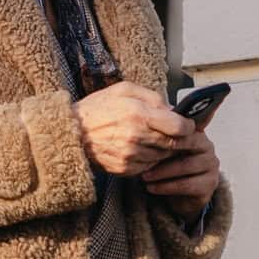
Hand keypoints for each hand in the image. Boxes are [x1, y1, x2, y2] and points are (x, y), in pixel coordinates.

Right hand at [73, 80, 188, 176]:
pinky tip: (140, 148)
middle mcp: (136, 137)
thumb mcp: (124, 90)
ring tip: (152, 139)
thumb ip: (152, 97)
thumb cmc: (97, 108)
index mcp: (139, 114)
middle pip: (174, 144)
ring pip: (163, 156)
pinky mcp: (124, 169)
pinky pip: (148, 166)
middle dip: (178, 139)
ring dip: (163, 149)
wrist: (71, 132)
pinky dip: (149, 159)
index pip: (179, 127)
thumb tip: (173, 109)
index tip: (186, 124)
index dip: (187, 126)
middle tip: (174, 133)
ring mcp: (130, 155)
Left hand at [142, 116, 219, 215]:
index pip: (183, 128)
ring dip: (161, 172)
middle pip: (186, 145)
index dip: (165, 133)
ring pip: (185, 166)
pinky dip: (166, 187)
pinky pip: (186, 184)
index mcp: (196, 133)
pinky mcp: (209, 184)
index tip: (146, 139)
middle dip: (162, 152)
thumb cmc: (168, 167)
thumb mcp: (161, 150)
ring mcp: (211, 166)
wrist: (178, 196)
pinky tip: (152, 187)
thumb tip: (142, 125)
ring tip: (144, 176)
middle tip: (142, 158)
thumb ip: (158, 137)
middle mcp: (207, 147)